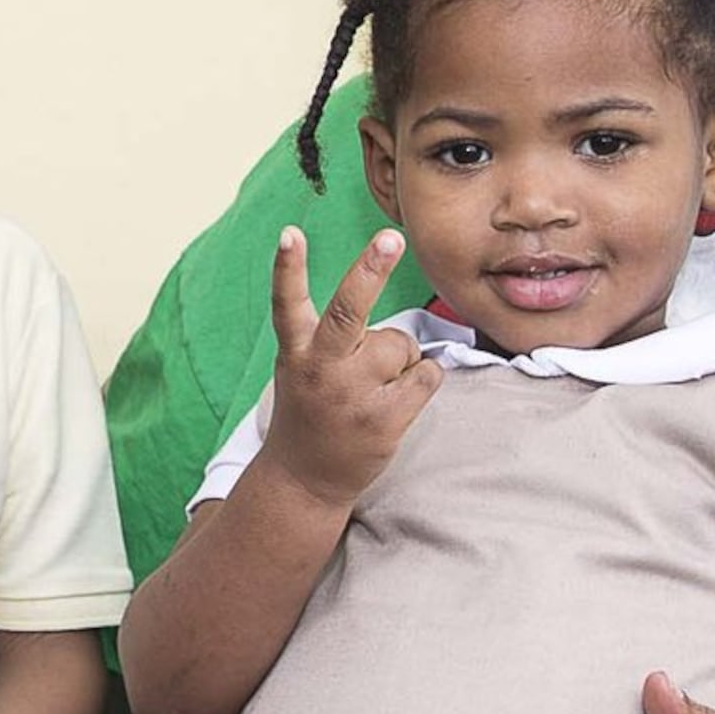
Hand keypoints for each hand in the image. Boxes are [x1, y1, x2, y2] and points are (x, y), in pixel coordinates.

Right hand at [251, 227, 436, 513]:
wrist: (302, 479)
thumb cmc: (310, 410)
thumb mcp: (299, 368)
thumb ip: (329, 340)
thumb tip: (396, 327)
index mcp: (297, 352)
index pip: (287, 302)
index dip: (288, 266)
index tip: (289, 234)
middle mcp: (321, 369)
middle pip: (350, 311)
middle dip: (370, 270)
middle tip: (390, 237)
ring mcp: (352, 397)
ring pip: (402, 344)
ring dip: (402, 358)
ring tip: (378, 385)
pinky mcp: (383, 421)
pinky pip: (426, 375)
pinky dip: (423, 379)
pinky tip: (399, 398)